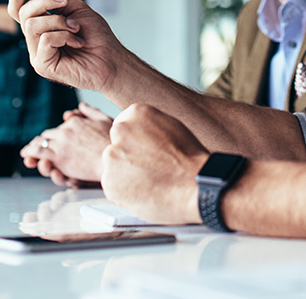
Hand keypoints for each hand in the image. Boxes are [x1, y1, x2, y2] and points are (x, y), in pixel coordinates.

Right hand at [8, 0, 134, 93]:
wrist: (111, 58)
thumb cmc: (96, 35)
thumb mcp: (74, 8)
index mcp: (42, 25)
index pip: (18, 9)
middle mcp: (36, 39)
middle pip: (23, 13)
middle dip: (45, 1)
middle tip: (66, 0)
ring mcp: (37, 53)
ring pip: (32, 25)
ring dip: (59, 21)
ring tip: (76, 28)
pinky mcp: (42, 65)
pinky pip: (45, 39)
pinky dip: (64, 36)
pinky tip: (77, 42)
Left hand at [21, 103, 113, 184]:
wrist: (114, 159)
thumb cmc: (113, 143)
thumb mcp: (105, 120)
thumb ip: (91, 112)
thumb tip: (81, 105)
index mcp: (76, 122)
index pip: (61, 126)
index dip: (57, 133)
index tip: (55, 138)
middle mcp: (66, 130)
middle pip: (49, 134)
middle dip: (44, 140)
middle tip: (38, 146)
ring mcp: (61, 143)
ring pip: (41, 142)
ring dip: (33, 146)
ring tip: (27, 151)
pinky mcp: (58, 157)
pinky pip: (38, 152)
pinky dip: (29, 153)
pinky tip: (25, 155)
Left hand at [100, 104, 205, 225]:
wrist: (196, 184)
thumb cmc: (190, 159)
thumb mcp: (172, 127)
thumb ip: (150, 127)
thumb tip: (141, 135)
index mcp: (136, 113)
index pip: (124, 127)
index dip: (136, 143)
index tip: (145, 152)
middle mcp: (120, 131)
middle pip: (116, 145)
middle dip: (128, 157)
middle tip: (148, 169)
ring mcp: (113, 156)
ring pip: (114, 167)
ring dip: (125, 175)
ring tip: (150, 181)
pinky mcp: (109, 182)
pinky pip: (113, 187)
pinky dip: (124, 193)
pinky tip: (144, 192)